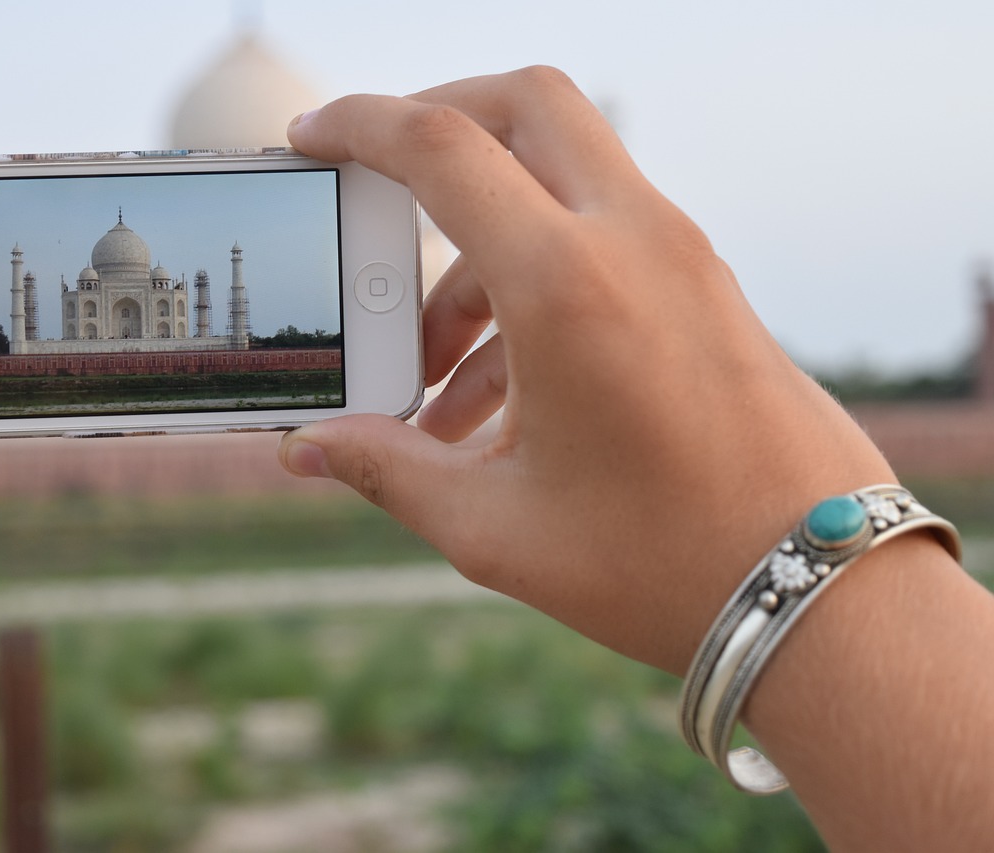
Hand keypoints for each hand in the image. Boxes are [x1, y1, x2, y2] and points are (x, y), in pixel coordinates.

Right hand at [278, 67, 894, 673]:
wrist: (821, 590)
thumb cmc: (661, 563)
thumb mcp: (494, 526)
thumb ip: (386, 469)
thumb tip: (307, 446)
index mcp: (566, 286)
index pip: (441, 147)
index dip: (357, 124)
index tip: (310, 135)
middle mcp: (631, 242)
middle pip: (524, 106)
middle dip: (438, 124)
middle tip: (380, 186)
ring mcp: (680, 258)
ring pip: (559, 185)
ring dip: (479, 251)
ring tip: (435, 378)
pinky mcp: (705, 288)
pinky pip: (600, 244)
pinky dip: (534, 285)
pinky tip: (499, 403)